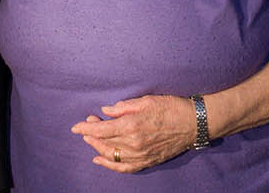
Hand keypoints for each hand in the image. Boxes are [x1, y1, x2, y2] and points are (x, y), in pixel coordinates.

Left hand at [71, 95, 197, 173]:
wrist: (194, 124)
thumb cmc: (171, 107)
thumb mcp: (146, 100)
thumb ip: (123, 107)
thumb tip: (107, 111)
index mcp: (132, 125)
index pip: (101, 129)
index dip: (86, 127)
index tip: (75, 126)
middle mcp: (134, 143)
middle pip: (105, 142)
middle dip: (91, 134)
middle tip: (88, 122)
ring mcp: (141, 155)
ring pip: (112, 156)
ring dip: (98, 147)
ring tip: (90, 138)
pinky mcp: (147, 161)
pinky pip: (125, 168)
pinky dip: (111, 166)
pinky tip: (100, 159)